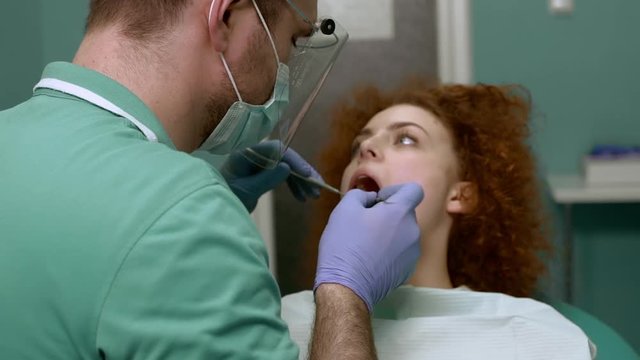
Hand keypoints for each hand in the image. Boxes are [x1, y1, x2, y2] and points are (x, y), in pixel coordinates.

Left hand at [220, 140, 322, 211]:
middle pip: (285, 158)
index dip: (293, 160)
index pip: (276, 150)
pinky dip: (294, 186)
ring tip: (314, 196)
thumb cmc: (224, 197)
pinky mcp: (263, 173)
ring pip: (287, 167)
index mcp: (247, 153)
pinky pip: (283, 176)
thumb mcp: (245, 191)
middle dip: (303, 172)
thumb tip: (287, 168)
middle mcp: (256, 155)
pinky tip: (302, 198)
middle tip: (318, 187)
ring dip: (301, 181)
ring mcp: (260, 163)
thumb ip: (265, 179)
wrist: (213, 208)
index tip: (306, 175)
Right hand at [314, 183, 423, 311]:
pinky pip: (401, 251)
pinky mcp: (408, 270)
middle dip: (388, 213)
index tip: (377, 201)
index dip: (395, 190)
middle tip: (364, 224)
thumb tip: (371, 199)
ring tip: (367, 244)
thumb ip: (361, 195)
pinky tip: (372, 259)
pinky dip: (390, 251)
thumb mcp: (344, 209)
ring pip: (403, 232)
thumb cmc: (345, 244)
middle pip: (405, 212)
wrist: (348, 287)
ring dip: (389, 232)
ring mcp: (413, 253)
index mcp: (401, 212)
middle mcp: (413, 231)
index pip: (414, 190)